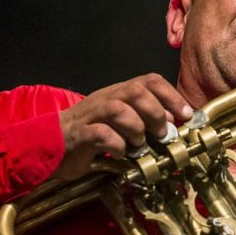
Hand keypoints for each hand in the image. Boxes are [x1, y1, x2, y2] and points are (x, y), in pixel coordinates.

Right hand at [53, 73, 192, 179]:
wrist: (49, 144)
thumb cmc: (92, 135)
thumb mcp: (123, 123)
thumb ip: (146, 118)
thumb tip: (173, 121)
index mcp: (118, 93)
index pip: (149, 81)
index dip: (171, 95)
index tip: (187, 114)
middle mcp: (105, 99)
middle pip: (135, 91)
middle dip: (155, 112)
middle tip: (161, 133)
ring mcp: (90, 115)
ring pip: (117, 108)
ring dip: (136, 127)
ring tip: (139, 144)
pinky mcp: (78, 135)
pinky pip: (100, 134)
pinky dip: (116, 145)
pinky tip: (120, 154)